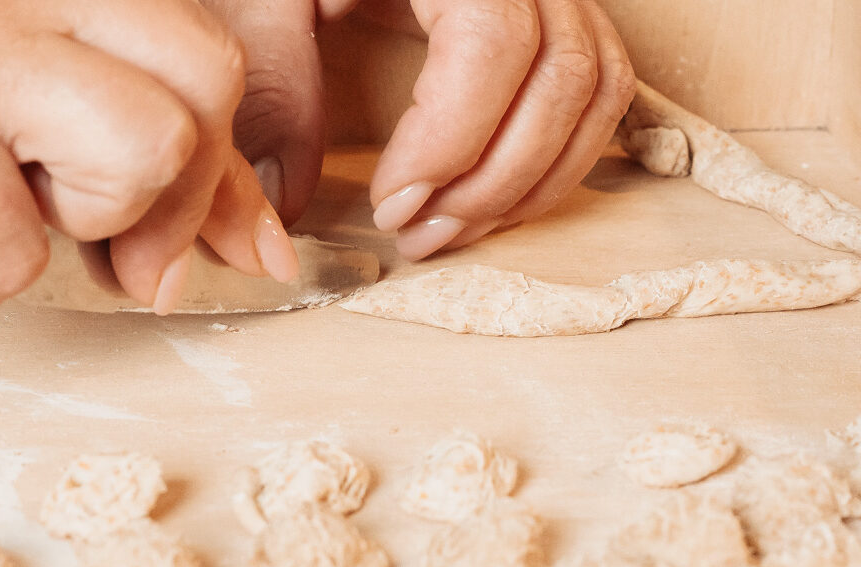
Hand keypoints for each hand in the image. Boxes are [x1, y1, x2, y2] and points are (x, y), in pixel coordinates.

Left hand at [203, 0, 634, 258]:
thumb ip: (274, 77)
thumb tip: (287, 198)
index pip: (491, 43)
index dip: (448, 141)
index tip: (390, 205)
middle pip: (557, 79)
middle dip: (487, 183)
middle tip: (414, 236)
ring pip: (590, 92)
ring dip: (525, 186)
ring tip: (447, 231)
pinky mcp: (574, 16)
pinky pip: (601, 94)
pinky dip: (557, 163)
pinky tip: (492, 205)